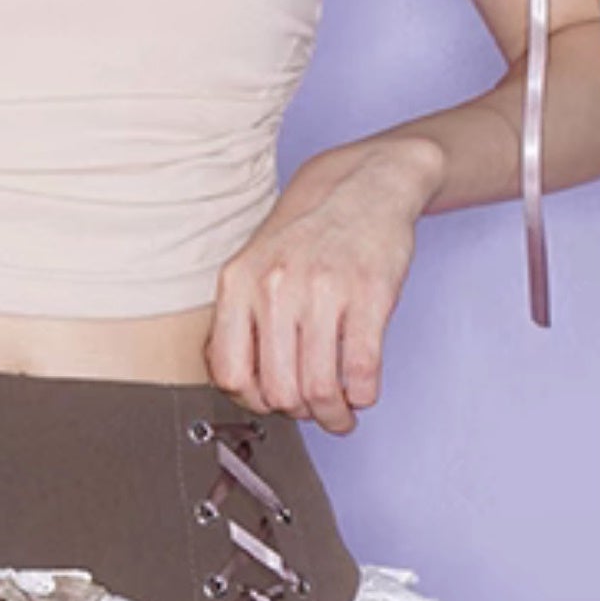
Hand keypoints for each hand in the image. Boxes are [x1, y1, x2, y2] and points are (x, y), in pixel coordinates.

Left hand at [205, 139, 445, 432]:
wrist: (362, 185)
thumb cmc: (308, 235)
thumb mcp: (255, 267)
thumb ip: (241, 321)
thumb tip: (241, 387)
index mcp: (239, 284)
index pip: (229, 373)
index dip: (253, 401)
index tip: (272, 402)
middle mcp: (276, 288)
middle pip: (278, 390)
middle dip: (300, 414)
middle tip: (314, 411)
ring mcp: (323, 290)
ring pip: (320, 388)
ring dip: (334, 415)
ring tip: (341, 413)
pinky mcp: (370, 294)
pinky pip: (361, 371)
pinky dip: (363, 395)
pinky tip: (362, 391)